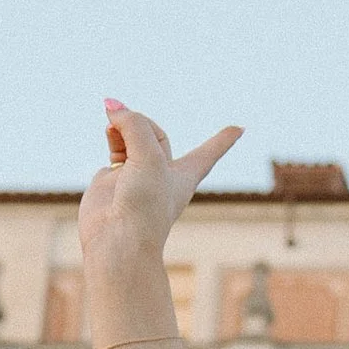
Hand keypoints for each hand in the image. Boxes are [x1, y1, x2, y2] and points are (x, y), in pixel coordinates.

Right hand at [78, 102, 241, 295]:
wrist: (116, 240)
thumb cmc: (144, 205)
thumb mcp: (148, 156)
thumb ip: (133, 125)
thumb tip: (113, 107)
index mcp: (185, 174)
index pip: (208, 153)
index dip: (223, 140)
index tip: (240, 128)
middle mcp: (162, 174)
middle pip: (155, 134)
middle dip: (139, 123)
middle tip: (123, 121)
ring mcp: (136, 176)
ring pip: (134, 139)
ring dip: (124, 127)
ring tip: (112, 123)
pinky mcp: (112, 181)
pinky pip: (115, 150)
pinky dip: (112, 137)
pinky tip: (108, 131)